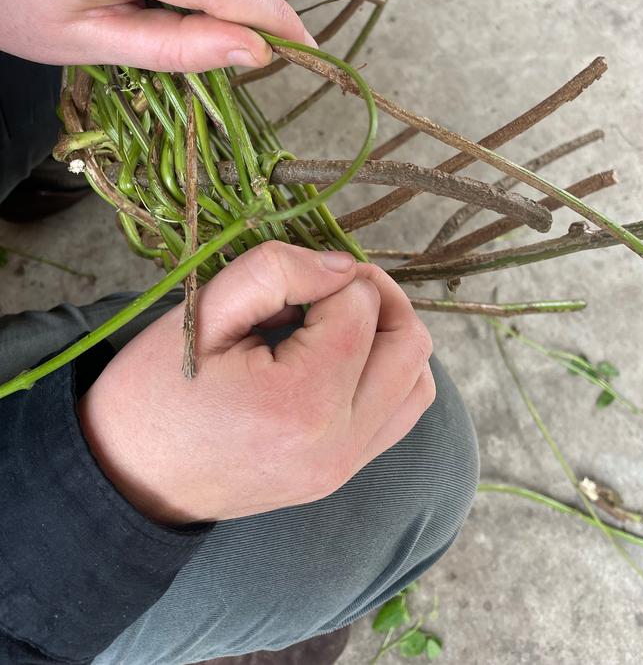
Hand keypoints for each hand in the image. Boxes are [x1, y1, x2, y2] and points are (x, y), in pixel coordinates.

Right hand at [78, 243, 434, 523]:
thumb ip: (275, 272)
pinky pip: (398, 416)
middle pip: (408, 342)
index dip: (330, 276)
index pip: (359, 306)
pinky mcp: (339, 475)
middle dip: (377, 295)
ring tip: (340, 319)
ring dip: (389, 336)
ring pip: (416, 382)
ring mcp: (344, 467)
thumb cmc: (152, 394)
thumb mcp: (201, 313)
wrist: (125, 480)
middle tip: (330, 284)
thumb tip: (341, 264)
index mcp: (302, 402)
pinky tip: (343, 359)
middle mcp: (339, 443)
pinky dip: (387, 375)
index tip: (291, 281)